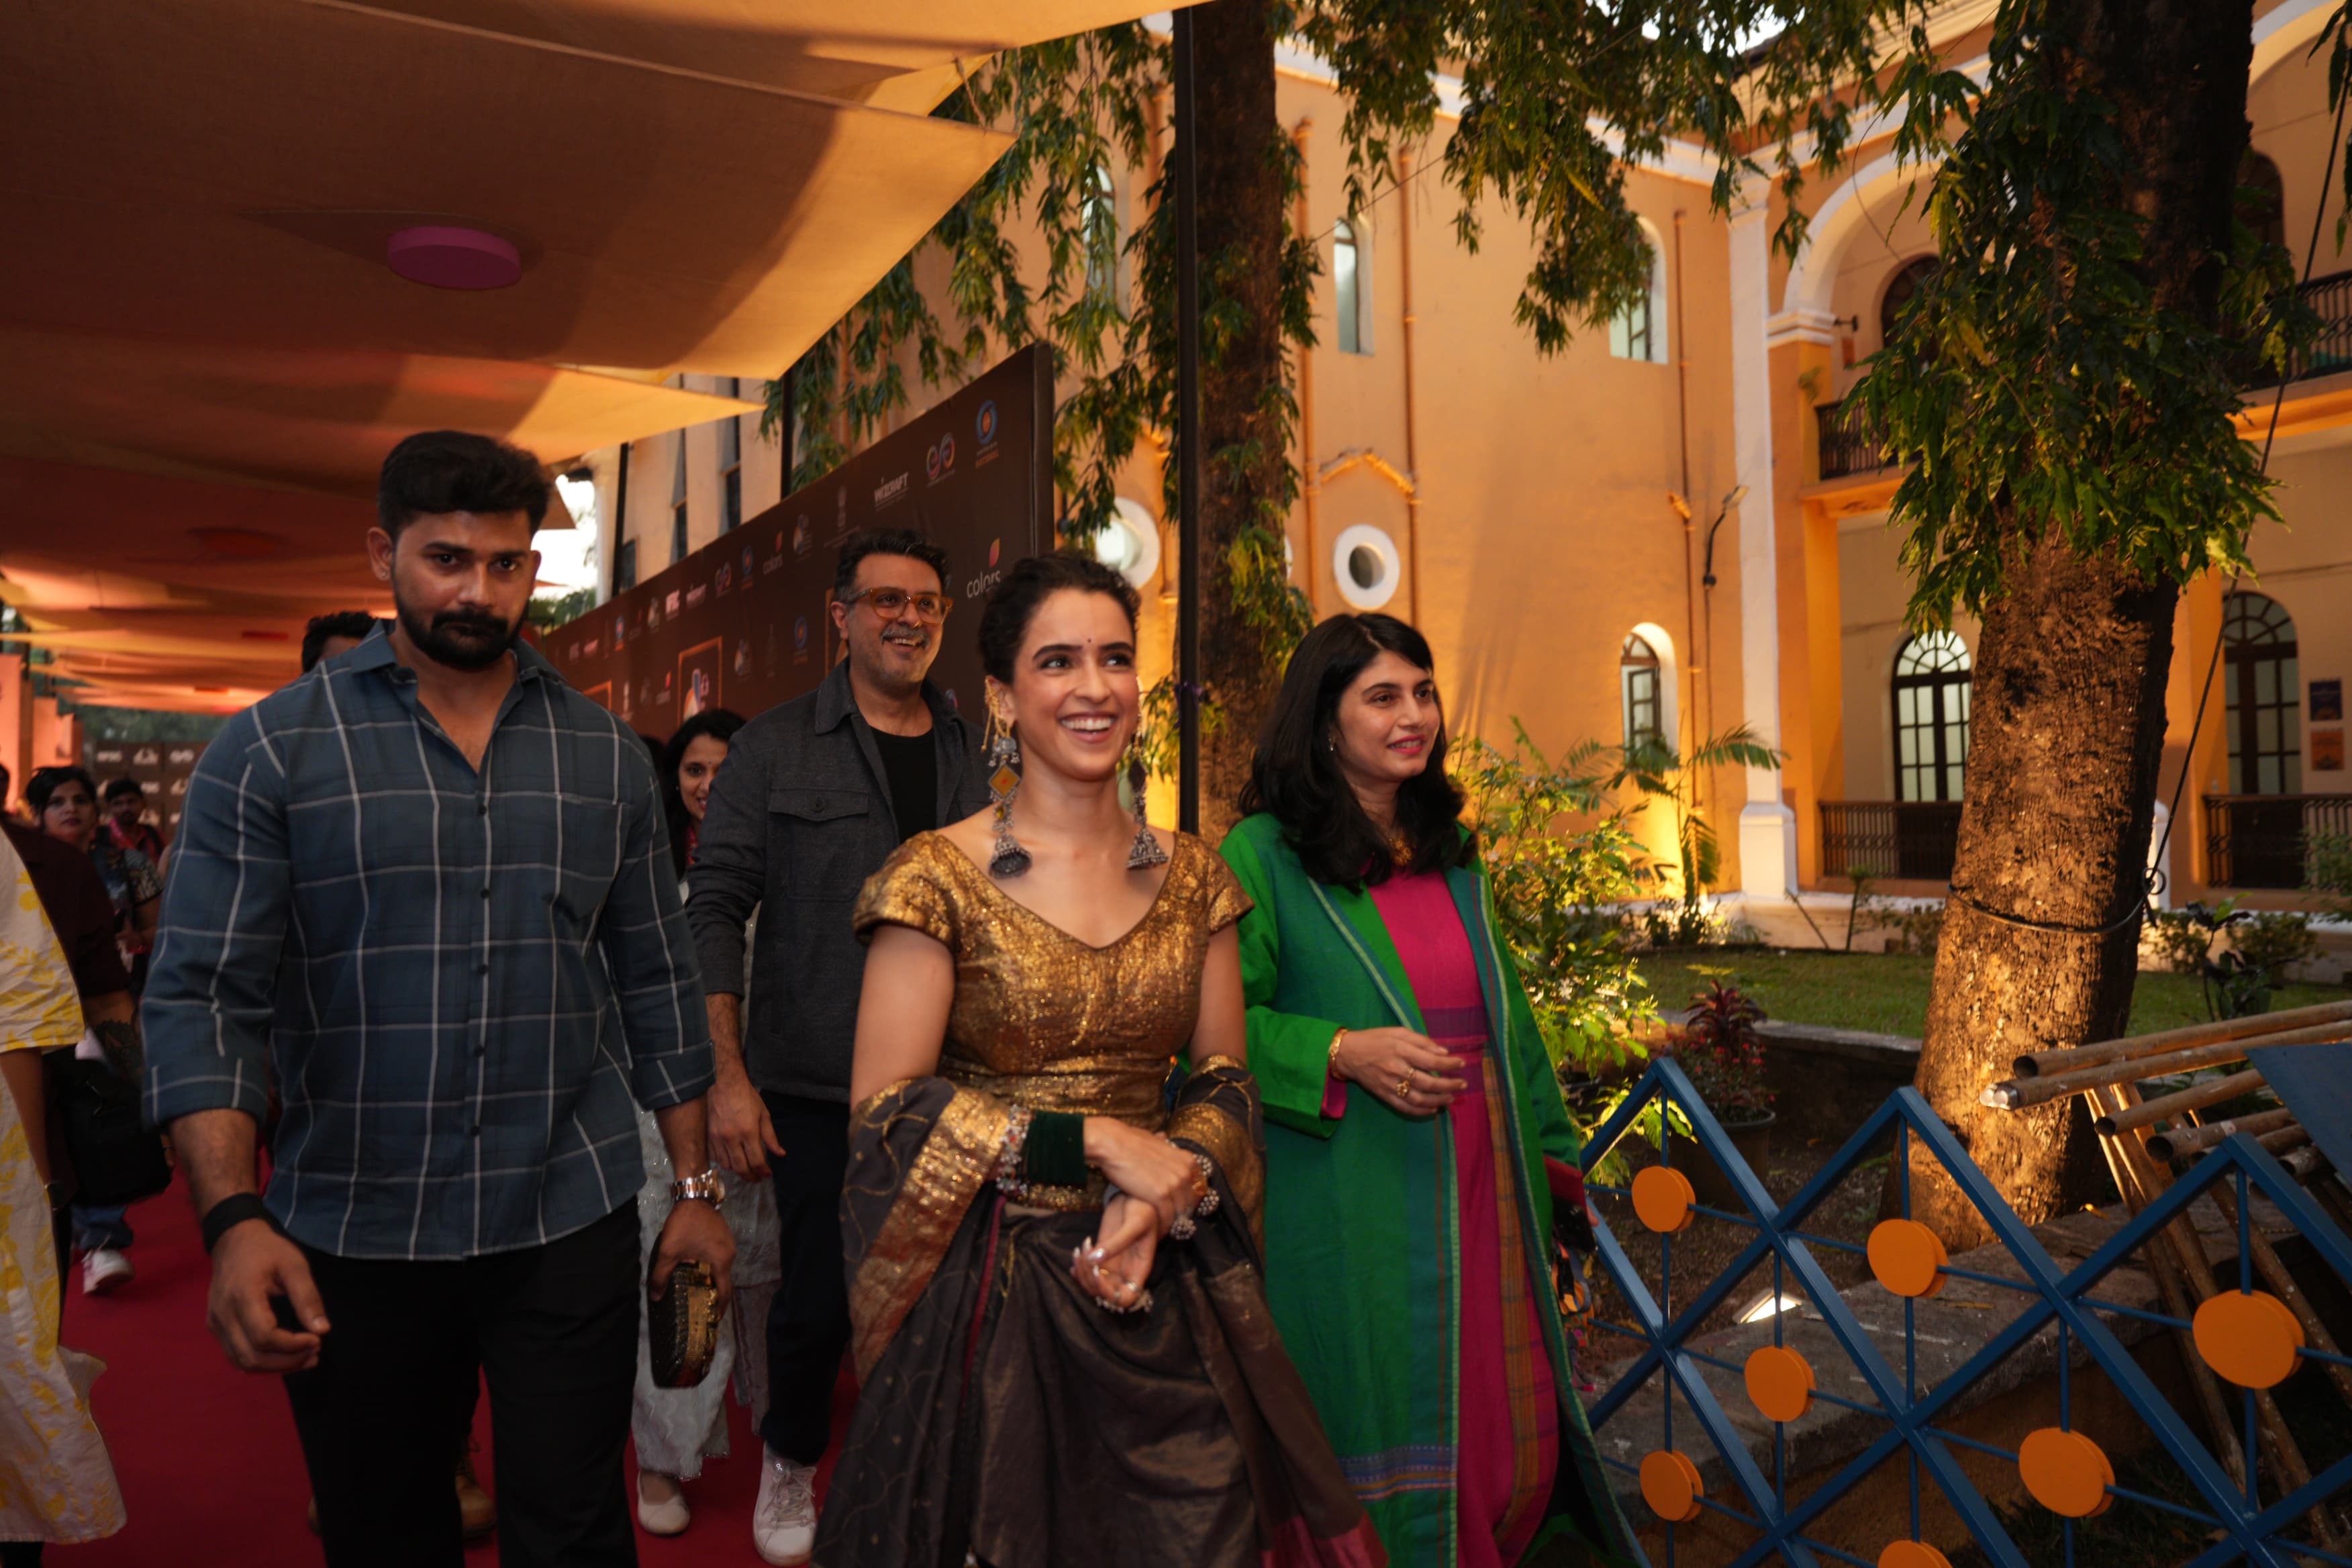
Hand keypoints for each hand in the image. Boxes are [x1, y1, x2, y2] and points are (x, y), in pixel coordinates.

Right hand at [208, 1220, 329, 1373]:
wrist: (233, 1240)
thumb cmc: (267, 1249)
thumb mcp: (294, 1264)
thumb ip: (307, 1297)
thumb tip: (322, 1330)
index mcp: (242, 1296)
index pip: (264, 1337)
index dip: (292, 1346)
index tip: (317, 1339)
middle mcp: (222, 1314)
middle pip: (251, 1357)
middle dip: (286, 1362)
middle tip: (315, 1353)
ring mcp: (215, 1323)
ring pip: (242, 1361)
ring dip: (275, 1367)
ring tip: (305, 1358)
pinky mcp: (215, 1327)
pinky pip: (236, 1354)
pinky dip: (261, 1361)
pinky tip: (284, 1355)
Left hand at [650, 1197, 735, 1317]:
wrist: (694, 1195)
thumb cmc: (684, 1225)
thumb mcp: (669, 1251)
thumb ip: (661, 1276)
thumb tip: (655, 1297)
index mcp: (721, 1261)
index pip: (724, 1292)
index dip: (719, 1308)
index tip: (712, 1319)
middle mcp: (730, 1254)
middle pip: (725, 1281)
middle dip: (714, 1295)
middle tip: (701, 1306)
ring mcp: (729, 1244)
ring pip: (723, 1269)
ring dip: (712, 1280)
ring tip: (698, 1289)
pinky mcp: (725, 1237)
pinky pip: (721, 1258)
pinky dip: (712, 1267)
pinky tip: (699, 1268)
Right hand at [707, 1070, 782, 1181]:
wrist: (723, 1084)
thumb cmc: (746, 1097)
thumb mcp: (764, 1114)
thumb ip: (771, 1137)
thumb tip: (780, 1154)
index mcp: (748, 1132)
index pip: (757, 1161)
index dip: (763, 1171)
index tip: (768, 1174)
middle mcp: (731, 1138)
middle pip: (741, 1168)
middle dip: (751, 1177)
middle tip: (757, 1178)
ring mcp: (717, 1138)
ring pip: (727, 1165)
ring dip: (737, 1171)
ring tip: (746, 1170)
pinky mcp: (708, 1137)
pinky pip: (715, 1158)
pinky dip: (724, 1163)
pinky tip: (731, 1160)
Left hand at [1075, 1193, 1160, 1310]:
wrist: (1135, 1194)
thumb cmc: (1144, 1208)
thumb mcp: (1135, 1223)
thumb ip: (1116, 1243)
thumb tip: (1095, 1261)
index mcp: (1139, 1270)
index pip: (1126, 1299)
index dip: (1110, 1294)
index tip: (1099, 1273)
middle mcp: (1125, 1272)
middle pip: (1105, 1295)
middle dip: (1091, 1282)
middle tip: (1086, 1257)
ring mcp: (1111, 1264)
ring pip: (1092, 1285)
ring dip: (1082, 1274)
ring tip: (1080, 1251)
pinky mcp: (1100, 1254)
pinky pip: (1087, 1272)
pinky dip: (1078, 1270)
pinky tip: (1076, 1257)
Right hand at [1082, 1118, 1200, 1234]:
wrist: (1113, 1144)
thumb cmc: (1129, 1141)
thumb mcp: (1156, 1139)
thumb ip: (1165, 1145)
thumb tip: (1164, 1138)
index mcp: (1187, 1160)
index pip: (1197, 1190)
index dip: (1188, 1201)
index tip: (1179, 1208)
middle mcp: (1185, 1173)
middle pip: (1190, 1203)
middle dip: (1180, 1214)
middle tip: (1169, 1221)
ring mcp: (1174, 1184)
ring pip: (1180, 1213)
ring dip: (1171, 1222)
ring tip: (1161, 1228)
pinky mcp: (1161, 1196)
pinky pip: (1167, 1217)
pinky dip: (1161, 1226)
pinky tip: (1154, 1228)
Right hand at [1335, 1026, 1464, 1116]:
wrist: (1347, 1054)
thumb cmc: (1374, 1039)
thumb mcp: (1397, 1032)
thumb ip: (1421, 1040)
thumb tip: (1443, 1051)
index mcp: (1400, 1049)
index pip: (1431, 1059)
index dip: (1449, 1063)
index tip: (1462, 1063)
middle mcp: (1396, 1068)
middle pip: (1428, 1082)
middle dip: (1449, 1084)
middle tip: (1462, 1084)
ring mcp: (1389, 1084)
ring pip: (1419, 1098)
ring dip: (1438, 1100)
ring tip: (1451, 1098)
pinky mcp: (1384, 1095)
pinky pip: (1405, 1108)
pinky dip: (1421, 1111)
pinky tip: (1433, 1109)